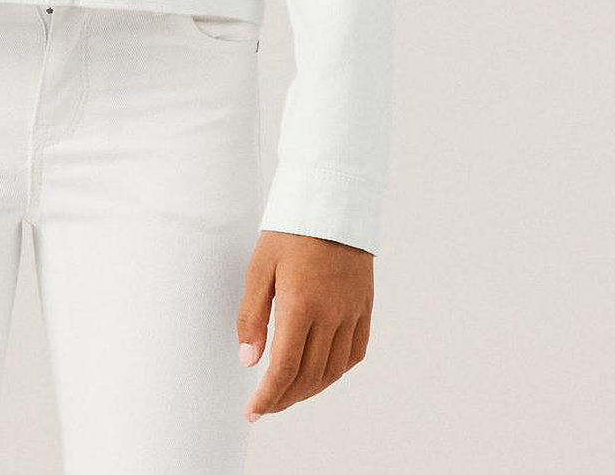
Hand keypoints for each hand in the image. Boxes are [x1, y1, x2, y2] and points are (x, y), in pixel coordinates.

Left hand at [236, 230, 373, 417]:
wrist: (333, 200)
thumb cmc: (290, 230)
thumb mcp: (259, 267)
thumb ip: (252, 316)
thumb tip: (249, 361)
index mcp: (301, 305)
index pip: (284, 369)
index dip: (268, 397)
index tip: (253, 413)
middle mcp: (331, 315)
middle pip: (309, 376)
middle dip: (285, 397)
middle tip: (266, 404)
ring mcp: (352, 312)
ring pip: (333, 370)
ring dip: (310, 389)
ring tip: (288, 392)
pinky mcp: (365, 307)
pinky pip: (355, 353)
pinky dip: (337, 371)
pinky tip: (321, 371)